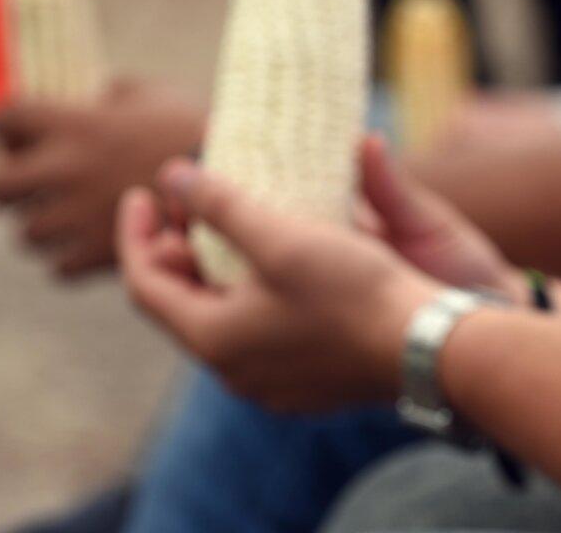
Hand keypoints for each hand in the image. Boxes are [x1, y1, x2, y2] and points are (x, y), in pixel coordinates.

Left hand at [0, 79, 205, 276]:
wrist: (238, 181)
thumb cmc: (201, 131)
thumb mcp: (157, 95)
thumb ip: (116, 95)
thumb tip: (101, 99)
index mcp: (76, 124)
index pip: (4, 120)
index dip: (11, 128)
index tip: (26, 134)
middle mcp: (66, 171)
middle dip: (13, 187)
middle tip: (37, 185)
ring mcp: (79, 216)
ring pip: (26, 233)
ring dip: (44, 226)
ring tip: (70, 220)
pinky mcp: (100, 254)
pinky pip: (58, 267)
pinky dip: (70, 260)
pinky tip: (92, 246)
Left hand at [117, 135, 513, 411]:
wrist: (426, 349)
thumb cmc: (354, 290)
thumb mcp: (282, 236)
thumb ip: (220, 204)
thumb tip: (170, 176)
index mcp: (214, 338)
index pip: (144, 284)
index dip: (134, 234)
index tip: (142, 192)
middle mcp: (234, 372)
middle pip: (184, 302)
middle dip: (179, 248)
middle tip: (192, 201)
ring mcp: (273, 385)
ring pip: (225, 319)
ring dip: (219, 271)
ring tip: (237, 226)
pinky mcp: (308, 383)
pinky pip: (261, 334)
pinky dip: (254, 295)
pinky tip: (282, 267)